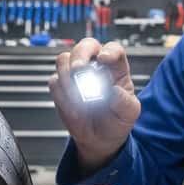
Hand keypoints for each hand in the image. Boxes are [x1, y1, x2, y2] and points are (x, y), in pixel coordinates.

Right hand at [50, 38, 140, 171]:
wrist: (100, 139)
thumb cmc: (117, 120)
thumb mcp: (129, 113)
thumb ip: (125, 103)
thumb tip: (115, 91)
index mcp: (115, 67)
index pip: (113, 48)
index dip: (108, 50)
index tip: (104, 59)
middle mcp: (95, 65)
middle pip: (85, 46)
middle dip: (80, 55)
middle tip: (78, 70)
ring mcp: (76, 74)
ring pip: (64, 60)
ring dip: (68, 78)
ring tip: (79, 99)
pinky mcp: (61, 86)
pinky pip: (54, 82)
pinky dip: (61, 95)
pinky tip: (73, 109)